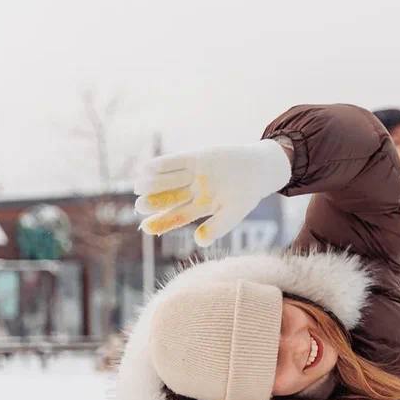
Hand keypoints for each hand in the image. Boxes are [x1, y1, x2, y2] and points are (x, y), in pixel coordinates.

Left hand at [134, 139, 291, 247]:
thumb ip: (218, 227)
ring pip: (169, 180)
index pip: (177, 216)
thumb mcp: (235, 213)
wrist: (260, 168)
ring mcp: (194, 174)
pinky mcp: (196, 158)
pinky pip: (175, 161)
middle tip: (138, 207)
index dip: (161, 222)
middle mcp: (193, 191)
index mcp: (201, 207)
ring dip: (153, 184)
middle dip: (154, 202)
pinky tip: (146, 169)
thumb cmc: (248, 194)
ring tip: (138, 188)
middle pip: (170, 198)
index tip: (145, 228)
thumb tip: (199, 241)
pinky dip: (161, 164)